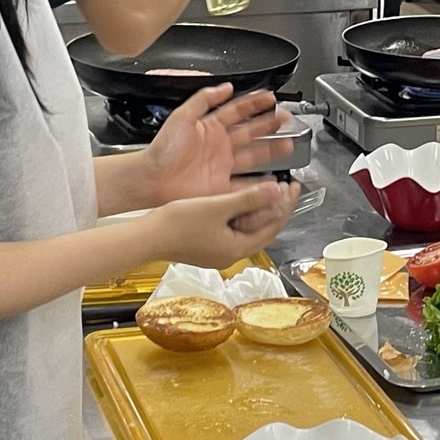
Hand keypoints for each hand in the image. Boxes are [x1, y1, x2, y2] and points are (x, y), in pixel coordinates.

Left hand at [142, 85, 291, 202]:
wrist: (151, 178)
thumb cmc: (162, 149)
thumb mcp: (182, 116)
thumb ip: (204, 99)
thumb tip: (226, 87)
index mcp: (211, 127)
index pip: (238, 111)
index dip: (255, 103)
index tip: (270, 97)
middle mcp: (220, 145)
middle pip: (251, 132)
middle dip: (269, 124)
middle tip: (286, 118)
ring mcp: (222, 166)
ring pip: (254, 155)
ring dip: (271, 149)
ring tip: (288, 144)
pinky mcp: (221, 186)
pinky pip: (245, 183)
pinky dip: (260, 182)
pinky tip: (272, 179)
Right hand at [144, 180, 299, 267]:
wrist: (147, 236)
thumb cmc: (179, 224)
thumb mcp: (218, 207)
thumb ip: (249, 199)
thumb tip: (277, 191)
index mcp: (237, 248)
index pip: (272, 226)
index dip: (285, 205)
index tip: (292, 186)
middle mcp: (230, 253)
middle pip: (263, 229)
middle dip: (276, 207)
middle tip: (285, 186)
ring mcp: (219, 249)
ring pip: (249, 228)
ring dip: (260, 208)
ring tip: (268, 189)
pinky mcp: (208, 243)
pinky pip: (235, 228)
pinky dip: (243, 212)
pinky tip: (242, 199)